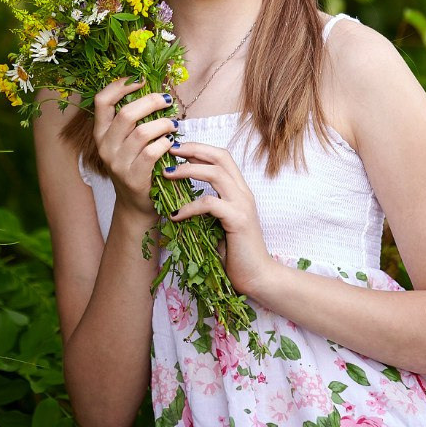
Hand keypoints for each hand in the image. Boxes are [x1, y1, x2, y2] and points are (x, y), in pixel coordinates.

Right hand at [93, 77, 178, 219]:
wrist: (136, 203)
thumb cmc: (136, 163)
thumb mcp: (126, 141)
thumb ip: (133, 119)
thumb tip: (154, 89)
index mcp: (100, 133)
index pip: (102, 101)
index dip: (120, 86)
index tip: (140, 80)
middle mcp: (105, 147)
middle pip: (126, 113)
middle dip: (150, 101)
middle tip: (166, 100)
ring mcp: (117, 163)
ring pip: (142, 132)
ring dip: (163, 123)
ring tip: (173, 123)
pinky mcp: (133, 177)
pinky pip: (152, 152)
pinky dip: (165, 143)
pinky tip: (171, 142)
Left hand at [162, 143, 273, 298]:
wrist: (257, 277)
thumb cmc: (236, 253)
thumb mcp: (219, 224)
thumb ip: (208, 208)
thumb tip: (180, 198)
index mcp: (240, 191)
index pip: (222, 157)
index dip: (200, 148)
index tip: (177, 148)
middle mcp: (243, 192)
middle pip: (220, 157)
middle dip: (194, 149)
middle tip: (170, 150)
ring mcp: (242, 205)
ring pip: (215, 174)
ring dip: (189, 170)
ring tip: (168, 174)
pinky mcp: (238, 220)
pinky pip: (210, 204)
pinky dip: (190, 206)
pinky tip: (175, 214)